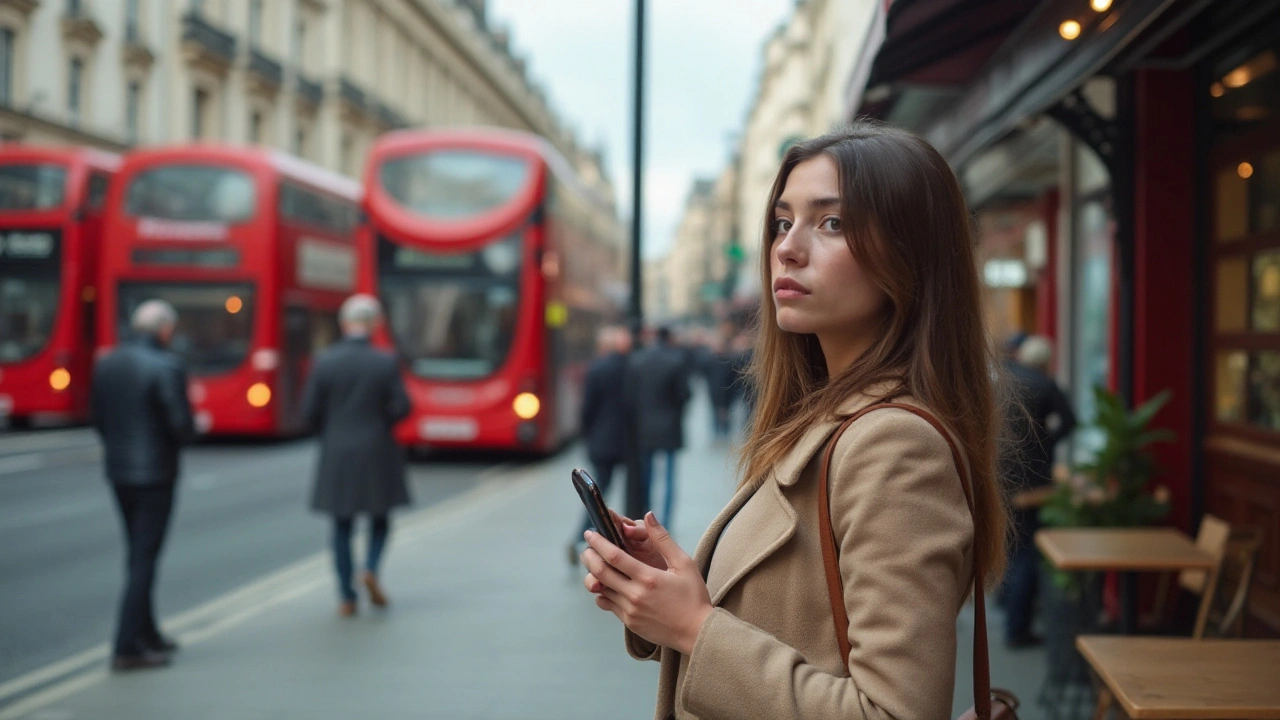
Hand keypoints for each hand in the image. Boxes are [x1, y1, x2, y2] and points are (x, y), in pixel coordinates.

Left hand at [581, 512, 711, 654]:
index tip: (590, 533)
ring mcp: (630, 611)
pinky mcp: (630, 622)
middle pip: (600, 572)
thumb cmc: (693, 596)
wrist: (697, 632)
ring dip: (593, 574)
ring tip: (593, 564)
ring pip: (601, 589)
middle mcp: (636, 595)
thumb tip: (649, 515)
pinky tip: (606, 585)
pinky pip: (607, 604)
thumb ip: (663, 539)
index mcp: (648, 578)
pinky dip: (602, 593)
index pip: (614, 556)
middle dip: (589, 557)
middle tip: (586, 548)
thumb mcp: (684, 563)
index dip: (598, 542)